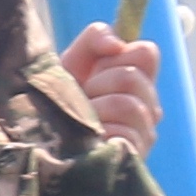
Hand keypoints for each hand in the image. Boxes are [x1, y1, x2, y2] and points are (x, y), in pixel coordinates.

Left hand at [57, 22, 162, 154]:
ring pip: (127, 105)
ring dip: (95, 109)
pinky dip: (98, 133)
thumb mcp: (74, 61)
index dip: (118, 55)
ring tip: (83, 119)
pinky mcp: (134, 157)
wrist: (46, 143)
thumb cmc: (62, 100)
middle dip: (97, 83)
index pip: (147, 52)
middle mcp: (149, 106)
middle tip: (84, 98)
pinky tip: (89, 139)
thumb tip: (117, 45)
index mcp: (140, 80)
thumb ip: (96, 37)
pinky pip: (122, 134)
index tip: (98, 68)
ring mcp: (145, 134)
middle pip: (132, 78)